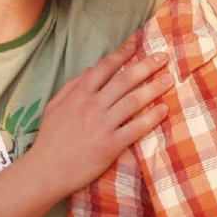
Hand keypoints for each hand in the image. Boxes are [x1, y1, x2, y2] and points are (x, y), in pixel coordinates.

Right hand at [31, 41, 171, 193]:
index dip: (121, 54)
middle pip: (125, 80)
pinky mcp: (111, 145)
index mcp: (79, 94)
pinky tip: (164, 109)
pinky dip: (152, 118)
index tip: (135, 45)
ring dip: (154, 88)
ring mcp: (102, 125)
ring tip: (169, 80)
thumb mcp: (55, 105)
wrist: (46, 170)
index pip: (104, 67)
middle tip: (163, 57)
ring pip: (134, 101)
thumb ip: (73, 85)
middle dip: (146, 66)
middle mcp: (92, 105)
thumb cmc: (50, 138)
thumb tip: (93, 69)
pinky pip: (136, 128)